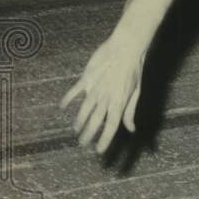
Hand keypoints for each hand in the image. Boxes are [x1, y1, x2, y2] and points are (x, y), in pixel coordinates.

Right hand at [61, 35, 144, 152]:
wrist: (126, 48)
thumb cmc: (133, 70)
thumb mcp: (136, 92)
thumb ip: (130, 111)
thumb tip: (131, 129)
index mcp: (119, 102)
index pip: (112, 126)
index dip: (105, 140)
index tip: (99, 150)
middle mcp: (106, 98)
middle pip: (95, 122)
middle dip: (88, 135)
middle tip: (82, 144)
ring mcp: (95, 89)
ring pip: (84, 110)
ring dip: (79, 121)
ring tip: (75, 130)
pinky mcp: (87, 78)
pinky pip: (75, 91)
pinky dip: (68, 99)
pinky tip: (62, 106)